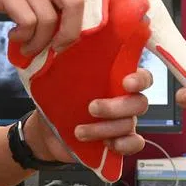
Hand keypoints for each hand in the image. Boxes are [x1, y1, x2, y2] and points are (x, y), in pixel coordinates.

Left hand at [25, 68, 152, 161]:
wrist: (43, 132)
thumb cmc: (53, 99)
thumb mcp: (56, 76)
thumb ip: (64, 57)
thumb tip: (67, 40)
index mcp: (113, 80)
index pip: (141, 76)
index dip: (140, 79)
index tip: (126, 83)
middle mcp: (122, 100)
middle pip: (139, 103)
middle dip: (116, 107)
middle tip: (91, 108)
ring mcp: (121, 123)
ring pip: (129, 125)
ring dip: (104, 129)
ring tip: (79, 132)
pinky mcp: (116, 142)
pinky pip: (133, 144)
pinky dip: (124, 145)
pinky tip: (106, 144)